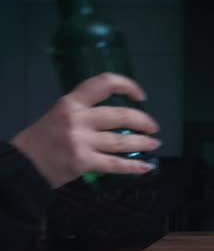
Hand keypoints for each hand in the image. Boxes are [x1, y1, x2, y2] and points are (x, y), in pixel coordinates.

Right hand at [10, 73, 160, 188]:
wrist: (24, 163)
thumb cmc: (45, 137)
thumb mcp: (61, 113)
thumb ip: (87, 111)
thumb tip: (120, 117)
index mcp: (72, 102)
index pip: (103, 84)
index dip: (127, 85)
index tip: (140, 95)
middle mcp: (78, 119)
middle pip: (120, 116)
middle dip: (142, 121)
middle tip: (153, 127)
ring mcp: (81, 141)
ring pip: (121, 141)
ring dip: (142, 143)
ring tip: (154, 144)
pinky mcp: (83, 162)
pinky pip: (115, 164)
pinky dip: (134, 166)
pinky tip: (146, 166)